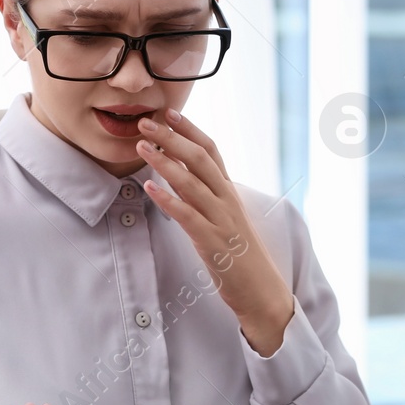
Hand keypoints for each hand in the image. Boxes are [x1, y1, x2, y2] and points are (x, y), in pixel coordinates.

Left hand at [134, 109, 295, 356]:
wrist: (262, 291)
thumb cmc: (242, 256)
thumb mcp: (228, 218)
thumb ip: (210, 197)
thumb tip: (185, 176)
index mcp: (231, 192)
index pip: (211, 150)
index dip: (190, 129)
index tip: (168, 112)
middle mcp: (228, 201)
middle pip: (199, 159)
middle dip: (171, 137)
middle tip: (146, 122)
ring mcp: (221, 220)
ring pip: (192, 183)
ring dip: (164, 162)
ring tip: (141, 147)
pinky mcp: (213, 243)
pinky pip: (187, 216)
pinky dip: (167, 199)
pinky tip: (149, 187)